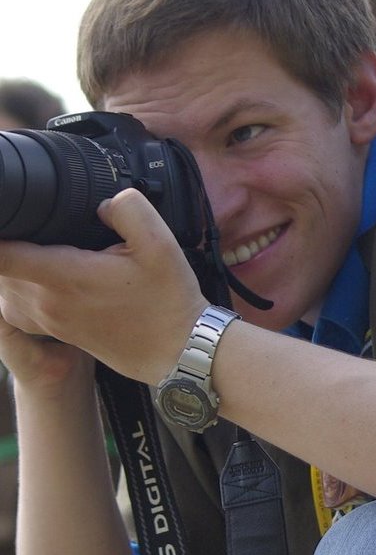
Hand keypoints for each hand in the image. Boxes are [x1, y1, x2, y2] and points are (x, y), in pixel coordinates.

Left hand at [0, 188, 206, 386]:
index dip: (0, 229)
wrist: (178, 352)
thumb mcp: (160, 245)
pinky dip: (16, 288)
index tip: (9, 215)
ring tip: (36, 248)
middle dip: (10, 243)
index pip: (0, 254)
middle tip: (33, 227)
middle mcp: (47, 301)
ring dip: (11, 267)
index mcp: (65, 276)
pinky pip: (13, 306)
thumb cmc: (168, 303)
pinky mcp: (55, 331)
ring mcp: (48, 320)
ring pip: (2, 287)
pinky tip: (41, 277)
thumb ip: (129, 209)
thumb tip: (102, 202)